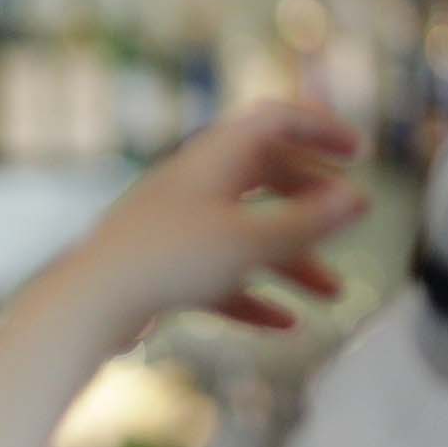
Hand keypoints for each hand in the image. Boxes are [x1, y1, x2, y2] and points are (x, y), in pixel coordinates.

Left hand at [61, 101, 369, 335]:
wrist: (88, 304)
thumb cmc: (170, 262)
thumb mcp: (252, 241)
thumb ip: (309, 222)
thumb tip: (359, 199)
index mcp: (215, 159)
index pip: (274, 121)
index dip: (320, 128)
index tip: (357, 151)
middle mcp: (194, 185)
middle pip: (265, 178)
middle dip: (312, 202)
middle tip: (349, 221)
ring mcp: (175, 227)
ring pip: (246, 234)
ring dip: (293, 261)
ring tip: (333, 295)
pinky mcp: (160, 269)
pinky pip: (217, 276)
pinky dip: (253, 295)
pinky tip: (286, 325)